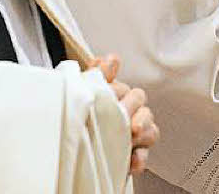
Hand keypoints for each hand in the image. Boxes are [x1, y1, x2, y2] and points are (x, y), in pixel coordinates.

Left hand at [89, 54, 158, 174]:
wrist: (68, 148)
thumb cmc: (78, 116)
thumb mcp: (83, 92)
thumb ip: (97, 74)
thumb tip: (112, 59)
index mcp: (119, 98)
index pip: (129, 91)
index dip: (120, 92)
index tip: (111, 95)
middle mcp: (130, 115)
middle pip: (143, 108)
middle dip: (134, 110)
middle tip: (123, 114)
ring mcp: (134, 137)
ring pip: (151, 131)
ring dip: (143, 132)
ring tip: (131, 135)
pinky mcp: (132, 158)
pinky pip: (144, 157)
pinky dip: (140, 159)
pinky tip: (132, 160)